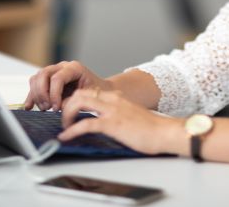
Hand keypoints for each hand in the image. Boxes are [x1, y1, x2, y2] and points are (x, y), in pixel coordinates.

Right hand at [24, 60, 112, 111]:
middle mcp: (63, 66)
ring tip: (44, 108)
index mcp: (74, 68)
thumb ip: (72, 100)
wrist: (100, 89)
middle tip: (48, 108)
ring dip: (36, 95)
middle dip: (43, 94)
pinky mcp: (49, 79)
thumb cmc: (97, 92)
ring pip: (36, 78)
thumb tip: (57, 106)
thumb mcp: (88, 96)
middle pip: (43, 75)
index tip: (56, 108)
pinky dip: (31, 95)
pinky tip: (29, 106)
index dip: (54, 94)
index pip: (57, 78)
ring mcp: (54, 71)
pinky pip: (35, 84)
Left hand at [58, 89, 183, 154]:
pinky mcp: (112, 124)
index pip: (88, 92)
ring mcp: (112, 111)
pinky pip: (85, 124)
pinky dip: (72, 131)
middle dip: (66, 105)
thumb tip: (104, 121)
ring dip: (66, 115)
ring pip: (79, 102)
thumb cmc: (151, 128)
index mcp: (116, 97)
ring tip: (64, 127)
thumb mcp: (131, 115)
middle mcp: (112, 100)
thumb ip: (117, 114)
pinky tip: (66, 137)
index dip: (74, 101)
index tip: (70, 112)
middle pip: (80, 93)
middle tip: (64, 119)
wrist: (165, 132)